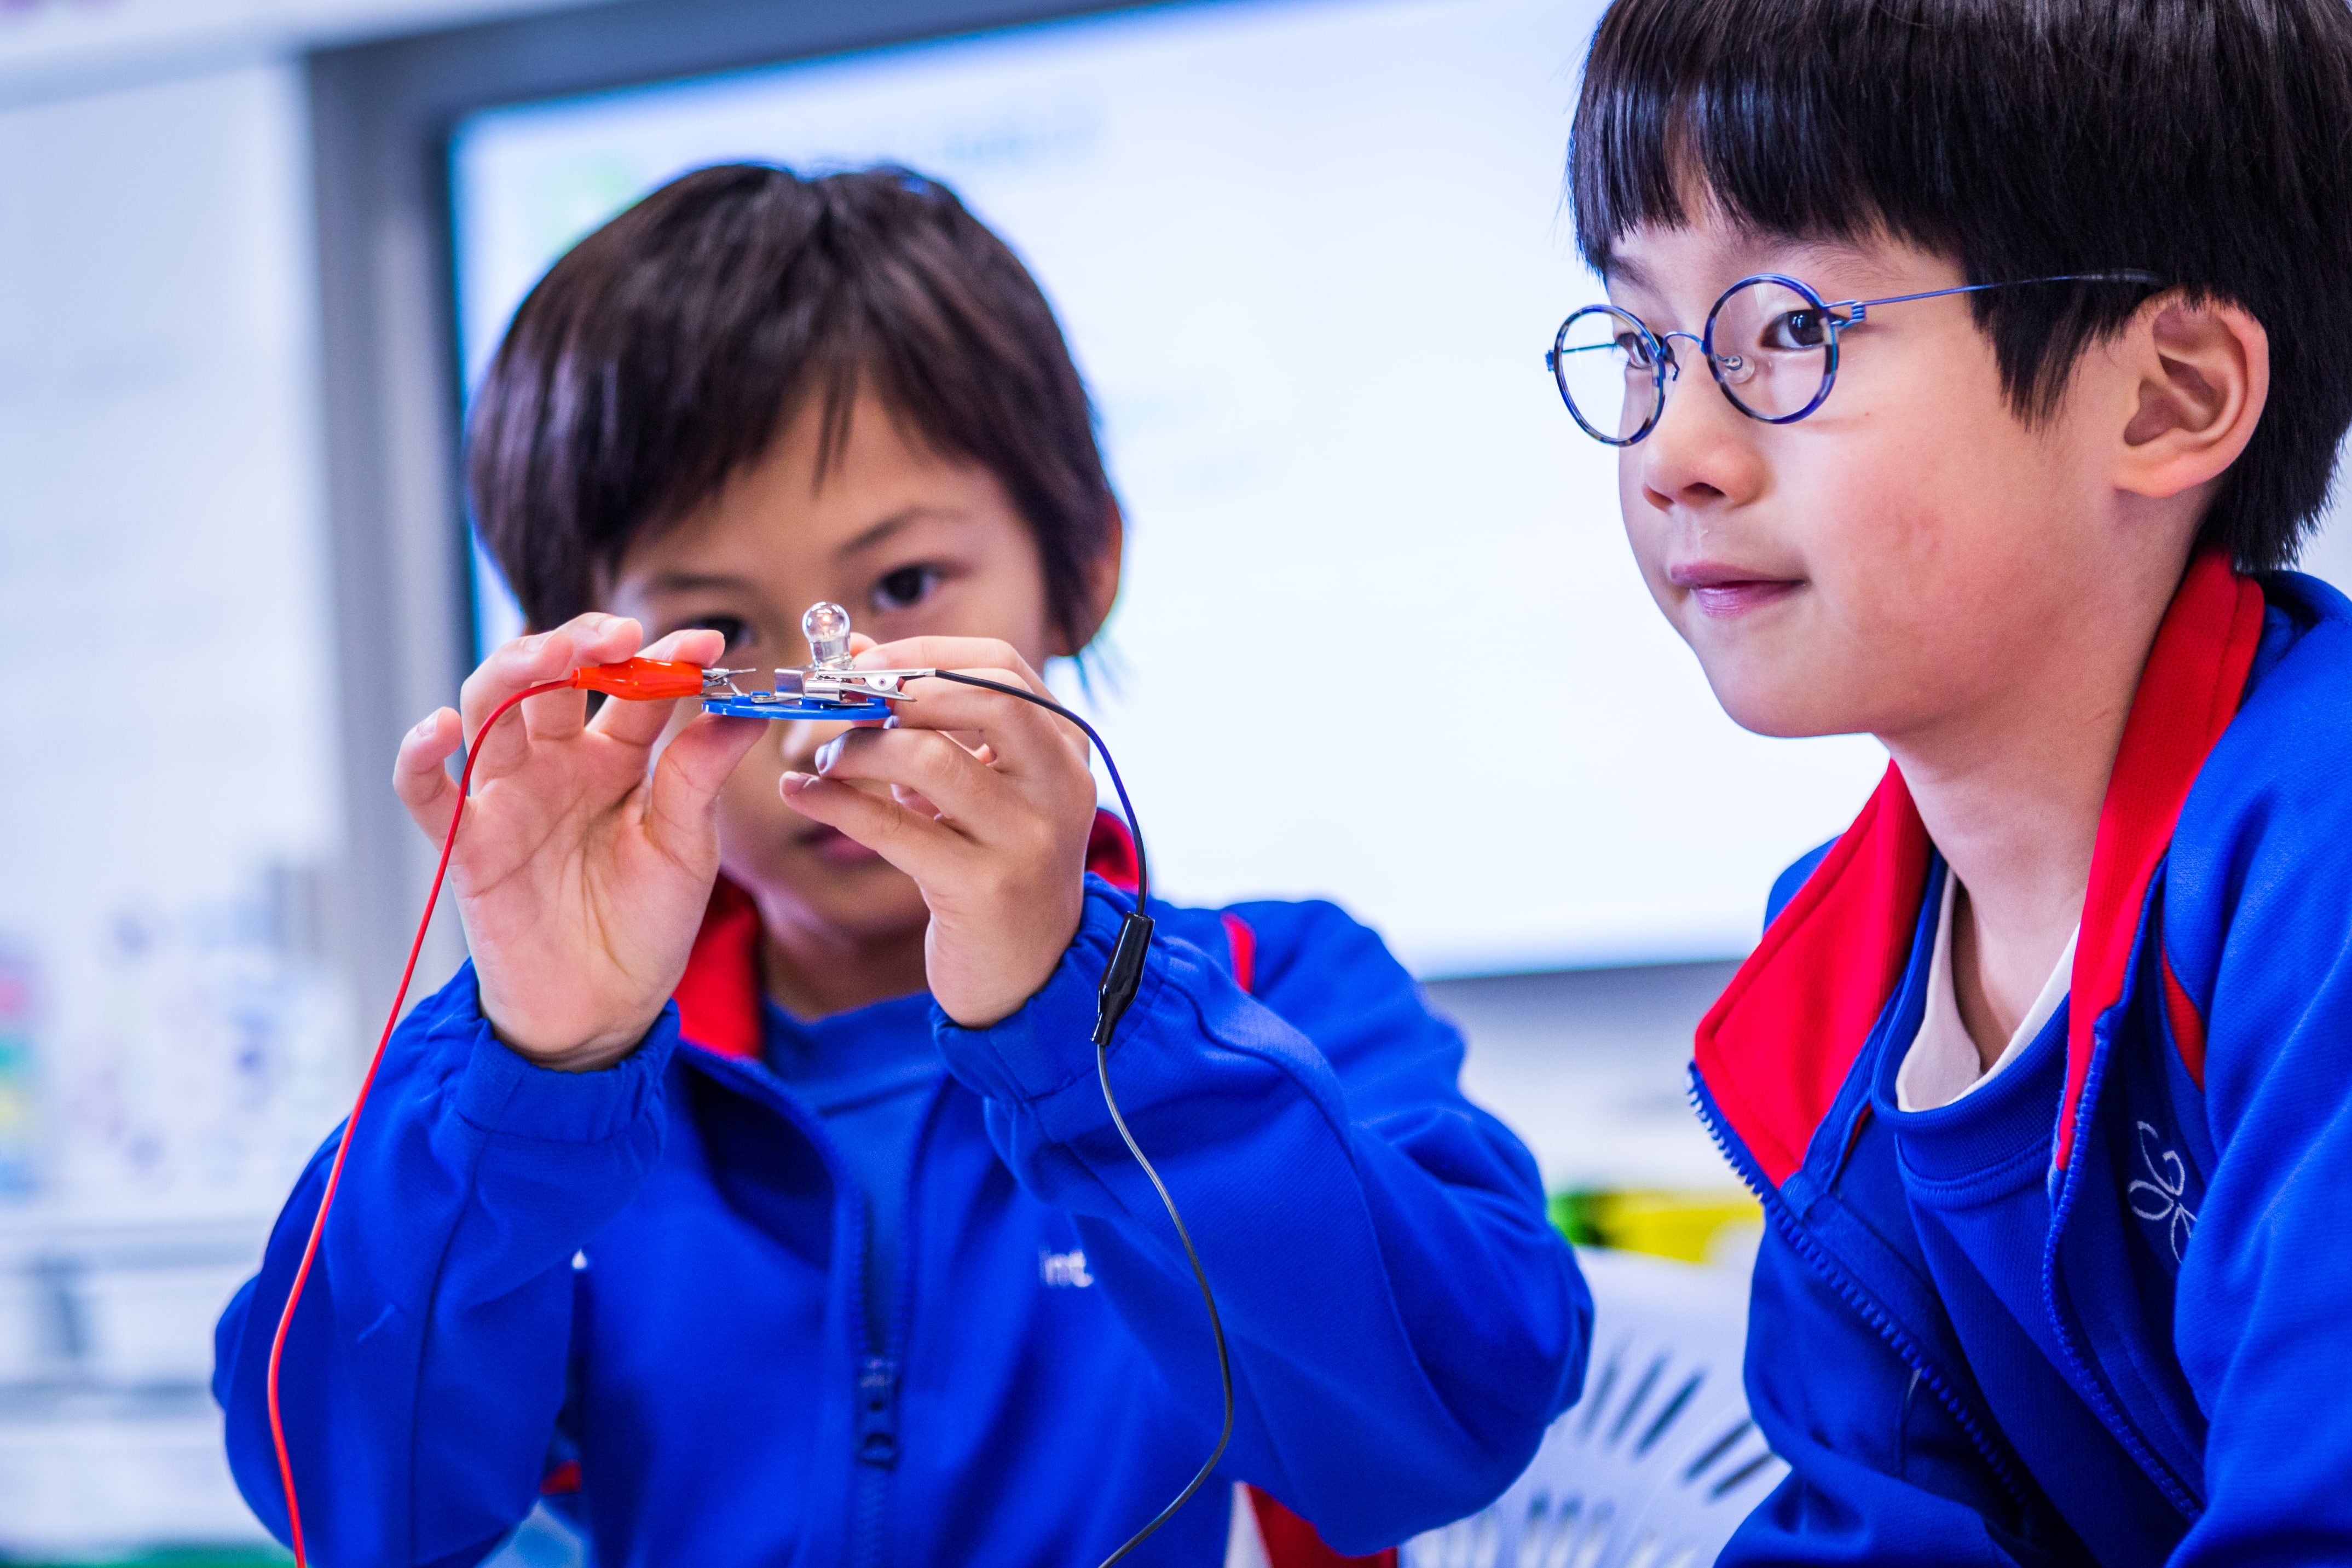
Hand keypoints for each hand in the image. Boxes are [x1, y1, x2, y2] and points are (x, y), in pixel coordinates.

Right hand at [393, 614, 764, 1069]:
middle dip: (582, 644)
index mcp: (619, 756)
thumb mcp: (687, 847)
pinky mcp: (466, 842)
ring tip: (550, 656)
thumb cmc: (647, 923)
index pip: (637, 686)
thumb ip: (699, 778)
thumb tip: (746, 711)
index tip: (707, 642)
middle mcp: (559, 761)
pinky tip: (439, 729)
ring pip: (491, 709)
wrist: (603, 1008)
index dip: (667, 656)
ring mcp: (508, 795)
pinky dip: (420, 757)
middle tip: (620, 633)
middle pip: (553, 677)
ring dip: (514, 672)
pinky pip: (427, 792)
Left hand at [779, 637, 1099, 1027]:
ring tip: (825, 761)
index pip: (1000, 665)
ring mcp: (1027, 838)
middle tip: (834, 701)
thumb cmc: (993, 864)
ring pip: (928, 757)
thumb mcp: (973, 783)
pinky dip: (833, 803)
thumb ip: (925, 718)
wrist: (1029, 972)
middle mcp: (1060, 786)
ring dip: (857, 749)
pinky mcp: (983, 889)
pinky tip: (802, 795)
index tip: (860, 662)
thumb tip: (855, 650)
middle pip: (978, 696)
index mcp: (1065, 748)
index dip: (922, 652)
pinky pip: (892, 828)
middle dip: (891, 690)